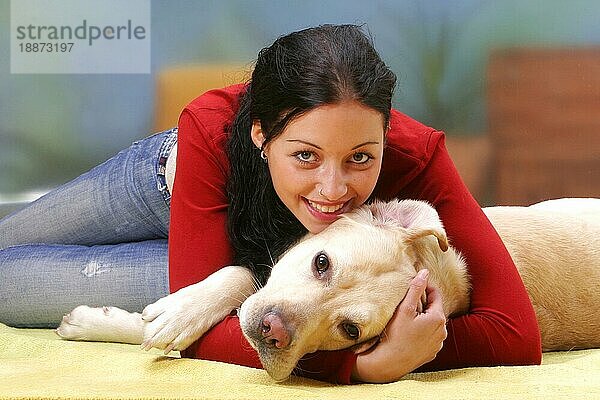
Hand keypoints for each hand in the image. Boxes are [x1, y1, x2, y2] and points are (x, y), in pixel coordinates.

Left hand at [140, 265, 254, 353]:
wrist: (220, 293)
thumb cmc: (199, 294)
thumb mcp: (179, 295)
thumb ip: (163, 304)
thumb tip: (146, 315)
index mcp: (171, 301)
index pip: (151, 313)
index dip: (145, 321)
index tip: (143, 326)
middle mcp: (175, 312)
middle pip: (155, 328)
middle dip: (148, 338)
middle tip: (144, 345)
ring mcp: (185, 321)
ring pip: (165, 336)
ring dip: (156, 344)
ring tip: (150, 348)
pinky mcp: (195, 329)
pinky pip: (181, 341)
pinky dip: (173, 346)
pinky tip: (169, 349)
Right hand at [351, 269, 447, 382]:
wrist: (390, 363)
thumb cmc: (396, 335)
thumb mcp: (405, 309)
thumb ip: (416, 288)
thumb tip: (425, 272)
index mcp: (438, 318)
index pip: (436, 294)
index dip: (425, 286)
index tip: (414, 284)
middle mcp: (442, 331)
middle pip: (434, 309)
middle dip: (423, 303)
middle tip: (407, 300)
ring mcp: (438, 343)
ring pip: (433, 323)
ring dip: (423, 317)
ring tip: (408, 316)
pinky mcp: (432, 352)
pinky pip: (430, 336)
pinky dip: (423, 330)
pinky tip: (410, 331)